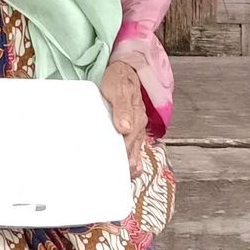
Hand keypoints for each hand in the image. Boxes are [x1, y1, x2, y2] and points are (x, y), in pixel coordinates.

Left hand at [100, 60, 146, 176]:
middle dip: (124, 166)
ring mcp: (134, 129)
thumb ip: (123, 107)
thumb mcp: (119, 89)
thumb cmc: (118, 78)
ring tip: (116, 180)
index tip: (113, 168)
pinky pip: (131, 148)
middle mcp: (138, 127)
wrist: (122, 70)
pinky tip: (121, 170)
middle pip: (133, 152)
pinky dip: (127, 160)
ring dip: (126, 166)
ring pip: (134, 153)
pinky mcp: (128, 129)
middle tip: (111, 179)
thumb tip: (125, 128)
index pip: (130, 143)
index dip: (122, 157)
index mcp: (137, 119)